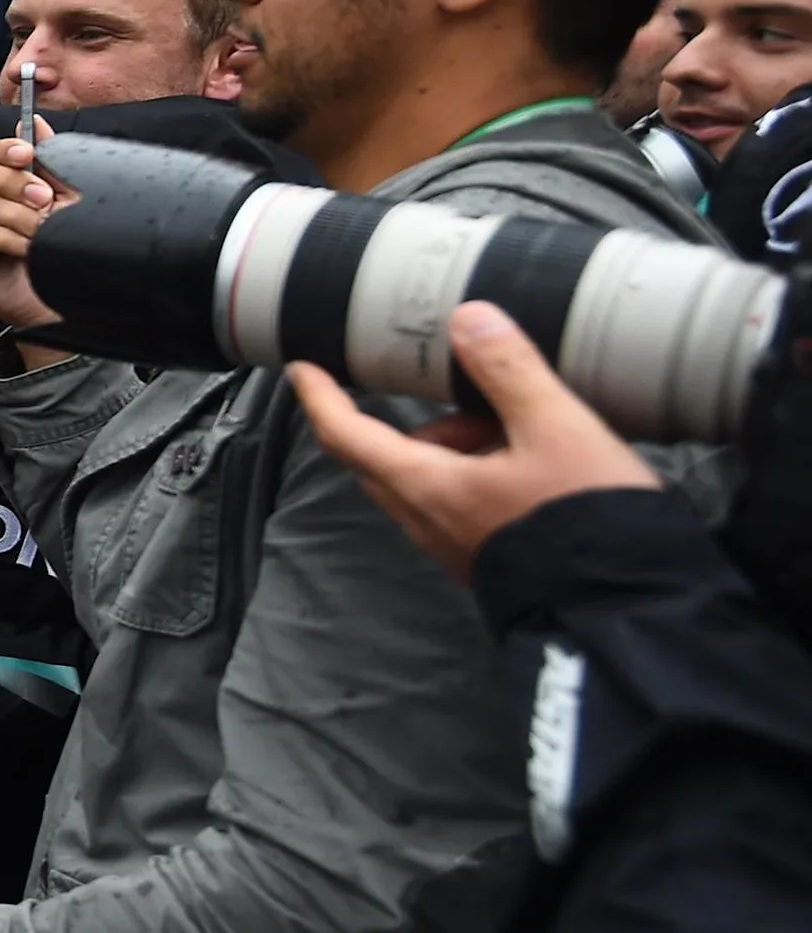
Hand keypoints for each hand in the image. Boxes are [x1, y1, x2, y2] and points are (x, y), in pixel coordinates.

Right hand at [0, 137, 67, 332]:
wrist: (60, 300)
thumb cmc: (59, 252)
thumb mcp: (63, 203)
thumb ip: (50, 164)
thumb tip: (35, 121)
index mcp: (3, 186)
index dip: (6, 150)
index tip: (28, 154)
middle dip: (11, 181)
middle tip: (43, 200)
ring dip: (16, 215)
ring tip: (41, 233)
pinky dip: (5, 238)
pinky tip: (26, 249)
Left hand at [288, 302, 658, 581]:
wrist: (631, 613)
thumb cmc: (587, 524)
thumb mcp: (556, 431)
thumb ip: (509, 372)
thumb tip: (468, 319)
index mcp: (426, 486)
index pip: (347, 434)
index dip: (320, 398)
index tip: (302, 370)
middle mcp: (428, 520)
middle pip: (389, 456)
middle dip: (417, 418)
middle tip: (461, 392)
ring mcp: (456, 544)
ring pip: (432, 478)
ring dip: (461, 445)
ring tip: (528, 428)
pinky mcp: (489, 557)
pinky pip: (465, 501)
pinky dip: (485, 471)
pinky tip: (540, 462)